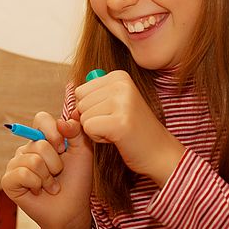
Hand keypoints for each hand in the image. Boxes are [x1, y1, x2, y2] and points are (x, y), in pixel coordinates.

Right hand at [1, 111, 93, 228]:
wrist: (72, 211)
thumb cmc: (77, 182)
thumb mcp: (82, 152)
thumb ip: (76, 132)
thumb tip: (62, 121)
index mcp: (42, 140)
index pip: (40, 119)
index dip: (53, 132)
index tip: (63, 148)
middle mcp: (26, 150)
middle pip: (39, 144)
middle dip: (55, 163)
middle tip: (58, 174)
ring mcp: (15, 165)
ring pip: (32, 160)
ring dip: (48, 177)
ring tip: (51, 185)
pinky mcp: (8, 181)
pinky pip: (22, 174)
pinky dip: (36, 184)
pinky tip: (38, 191)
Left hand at [73, 70, 184, 185]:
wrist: (159, 152)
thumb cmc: (133, 129)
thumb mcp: (113, 105)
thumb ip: (90, 98)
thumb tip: (69, 111)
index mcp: (119, 76)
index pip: (80, 91)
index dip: (91, 108)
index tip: (113, 114)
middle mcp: (121, 84)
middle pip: (80, 103)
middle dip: (93, 118)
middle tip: (116, 124)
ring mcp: (122, 102)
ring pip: (82, 116)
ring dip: (96, 129)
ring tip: (118, 130)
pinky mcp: (120, 122)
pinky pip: (88, 128)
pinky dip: (98, 138)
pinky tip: (117, 138)